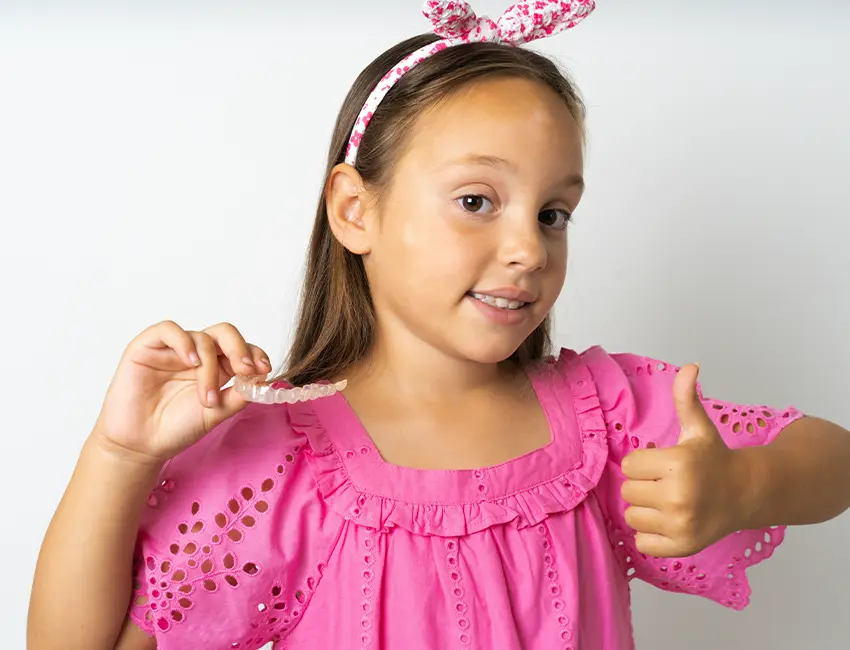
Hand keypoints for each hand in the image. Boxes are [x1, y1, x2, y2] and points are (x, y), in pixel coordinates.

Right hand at [91, 320, 271, 465]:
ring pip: (201, 337)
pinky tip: (190, 361)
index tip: (263, 370)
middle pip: (224, 334)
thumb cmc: (175, 428)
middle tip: (245, 370)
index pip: (240, 349)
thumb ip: (238, 396)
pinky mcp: (147, 347)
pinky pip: (169, 330)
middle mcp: (197, 355)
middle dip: (239, 348)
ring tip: (207, 397)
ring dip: (209, 366)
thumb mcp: (216, 414)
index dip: (254, 354)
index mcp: (216, 367)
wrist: (140, 445)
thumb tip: (264, 380)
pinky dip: (184, 341)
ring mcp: (173, 350)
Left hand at [620, 363, 748, 557]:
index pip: (629, 465)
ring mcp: (681, 524)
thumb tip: (689, 366)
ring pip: (632, 517)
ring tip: (668, 502)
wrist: (747, 493)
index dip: (643, 463)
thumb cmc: (714, 459)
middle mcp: (679, 496)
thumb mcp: (699, 427)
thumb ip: (685, 398)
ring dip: (645, 510)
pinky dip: (650, 535)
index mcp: (678, 464)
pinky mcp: (681, 546)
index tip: (662, 464)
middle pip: (628, 491)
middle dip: (643, 485)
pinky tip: (668, 522)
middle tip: (666, 483)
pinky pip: (642, 543)